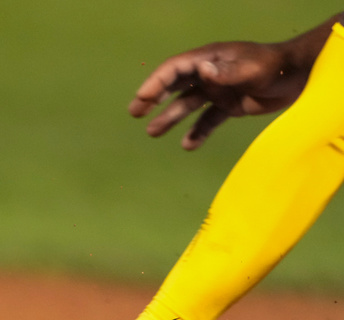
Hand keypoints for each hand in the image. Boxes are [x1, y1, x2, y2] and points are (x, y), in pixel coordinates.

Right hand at [129, 40, 300, 148]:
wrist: (300, 76)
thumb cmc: (275, 67)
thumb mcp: (251, 68)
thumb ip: (225, 71)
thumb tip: (201, 71)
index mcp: (210, 59)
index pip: (175, 70)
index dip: (156, 83)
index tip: (142, 99)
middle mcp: (209, 74)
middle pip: (174, 85)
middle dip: (153, 98)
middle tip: (135, 112)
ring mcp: (218, 91)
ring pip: (187, 105)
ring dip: (170, 118)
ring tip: (152, 132)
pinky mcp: (229, 106)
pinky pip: (208, 120)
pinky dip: (198, 132)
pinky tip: (188, 145)